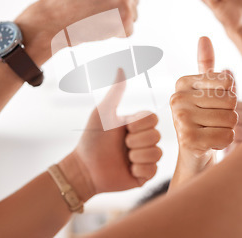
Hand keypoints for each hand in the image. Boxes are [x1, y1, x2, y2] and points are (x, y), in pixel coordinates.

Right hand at [15, 0, 138, 62]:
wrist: (52, 19)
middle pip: (132, 2)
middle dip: (114, 11)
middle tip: (92, 10)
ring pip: (131, 17)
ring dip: (115, 23)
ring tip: (95, 18)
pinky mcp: (125, 17)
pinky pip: (128, 31)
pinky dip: (115, 35)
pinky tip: (98, 27)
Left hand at [60, 69, 161, 198]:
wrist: (84, 168)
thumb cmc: (92, 138)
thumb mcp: (104, 112)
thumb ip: (116, 91)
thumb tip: (120, 67)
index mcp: (137, 124)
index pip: (153, 118)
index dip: (139, 124)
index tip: (123, 128)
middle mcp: (143, 139)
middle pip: (156, 135)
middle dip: (135, 141)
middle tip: (121, 145)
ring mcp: (145, 157)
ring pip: (156, 153)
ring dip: (136, 156)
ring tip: (123, 158)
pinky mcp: (145, 175)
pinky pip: (153, 170)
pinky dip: (138, 169)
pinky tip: (127, 169)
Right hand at [169, 37, 237, 187]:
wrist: (193, 156)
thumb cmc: (205, 119)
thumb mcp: (206, 91)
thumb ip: (206, 65)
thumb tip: (204, 37)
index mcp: (183, 82)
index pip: (227, 81)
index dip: (229, 95)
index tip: (214, 104)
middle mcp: (177, 98)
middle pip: (231, 100)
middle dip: (230, 114)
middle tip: (214, 121)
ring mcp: (181, 119)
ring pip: (231, 119)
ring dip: (228, 129)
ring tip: (212, 132)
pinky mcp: (188, 139)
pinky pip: (227, 136)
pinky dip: (225, 142)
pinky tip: (211, 143)